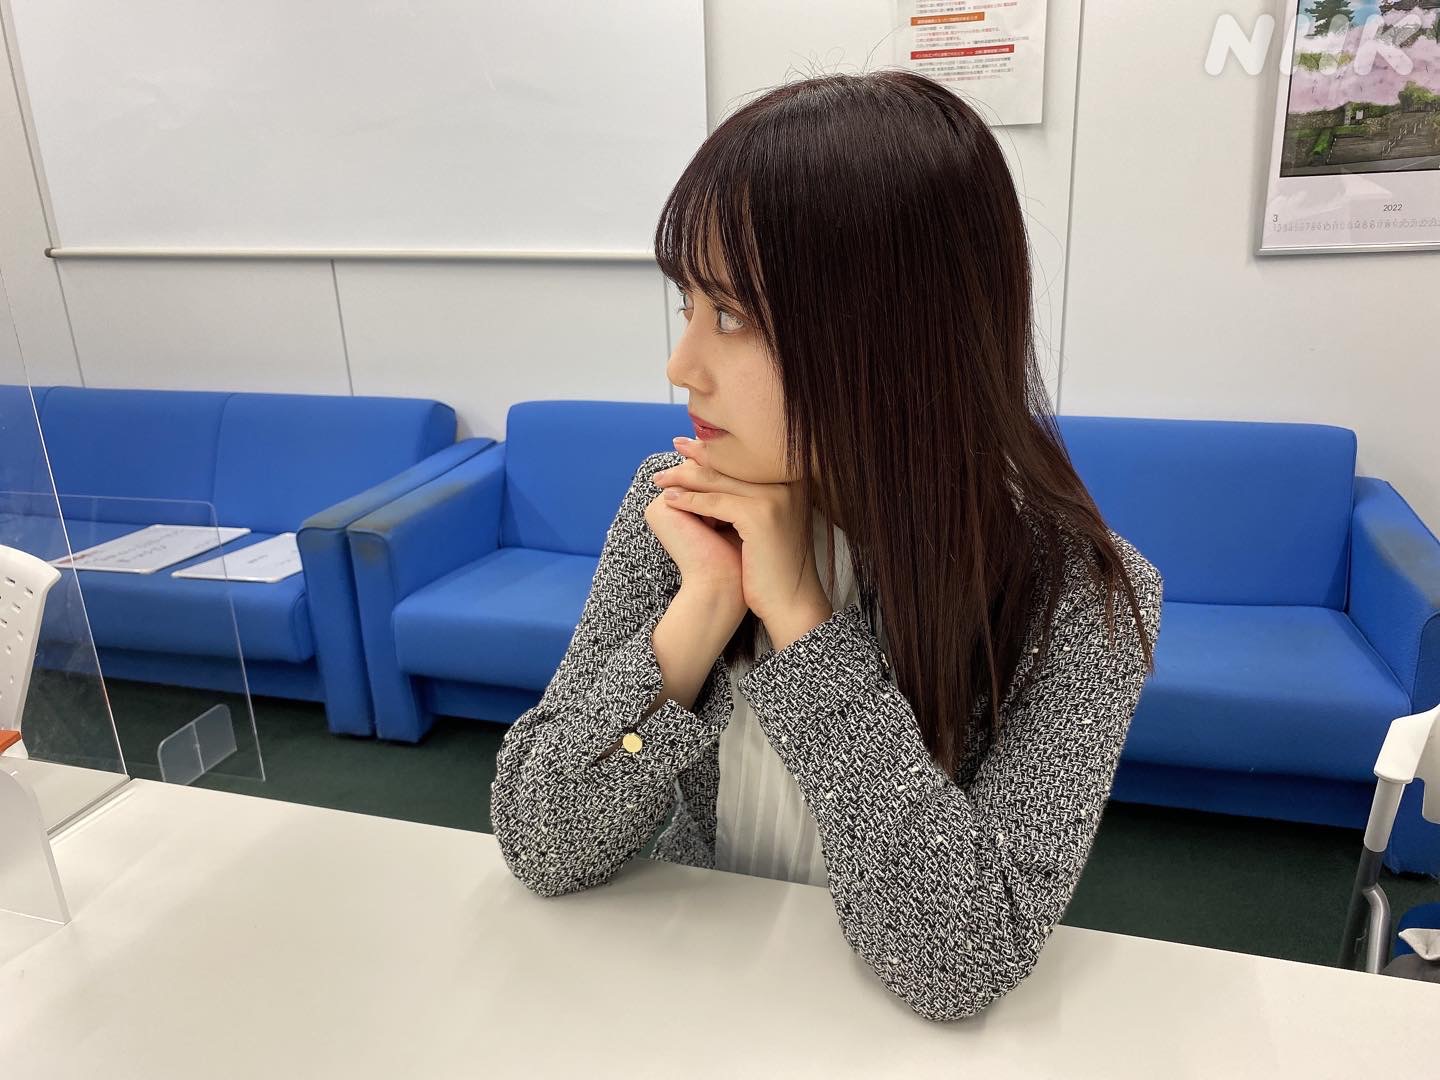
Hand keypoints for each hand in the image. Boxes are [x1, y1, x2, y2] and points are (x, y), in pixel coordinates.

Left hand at [650, 437, 831, 632]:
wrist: (791, 601)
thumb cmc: (773, 565)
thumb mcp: (764, 521)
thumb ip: (750, 495)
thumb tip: (716, 471)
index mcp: (793, 481)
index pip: (744, 459)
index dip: (716, 450)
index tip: (690, 444)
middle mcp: (788, 483)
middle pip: (732, 464)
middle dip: (698, 455)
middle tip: (675, 445)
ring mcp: (776, 497)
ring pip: (720, 481)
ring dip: (685, 478)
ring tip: (661, 478)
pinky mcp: (761, 515)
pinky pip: (715, 503)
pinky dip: (689, 500)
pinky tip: (669, 499)